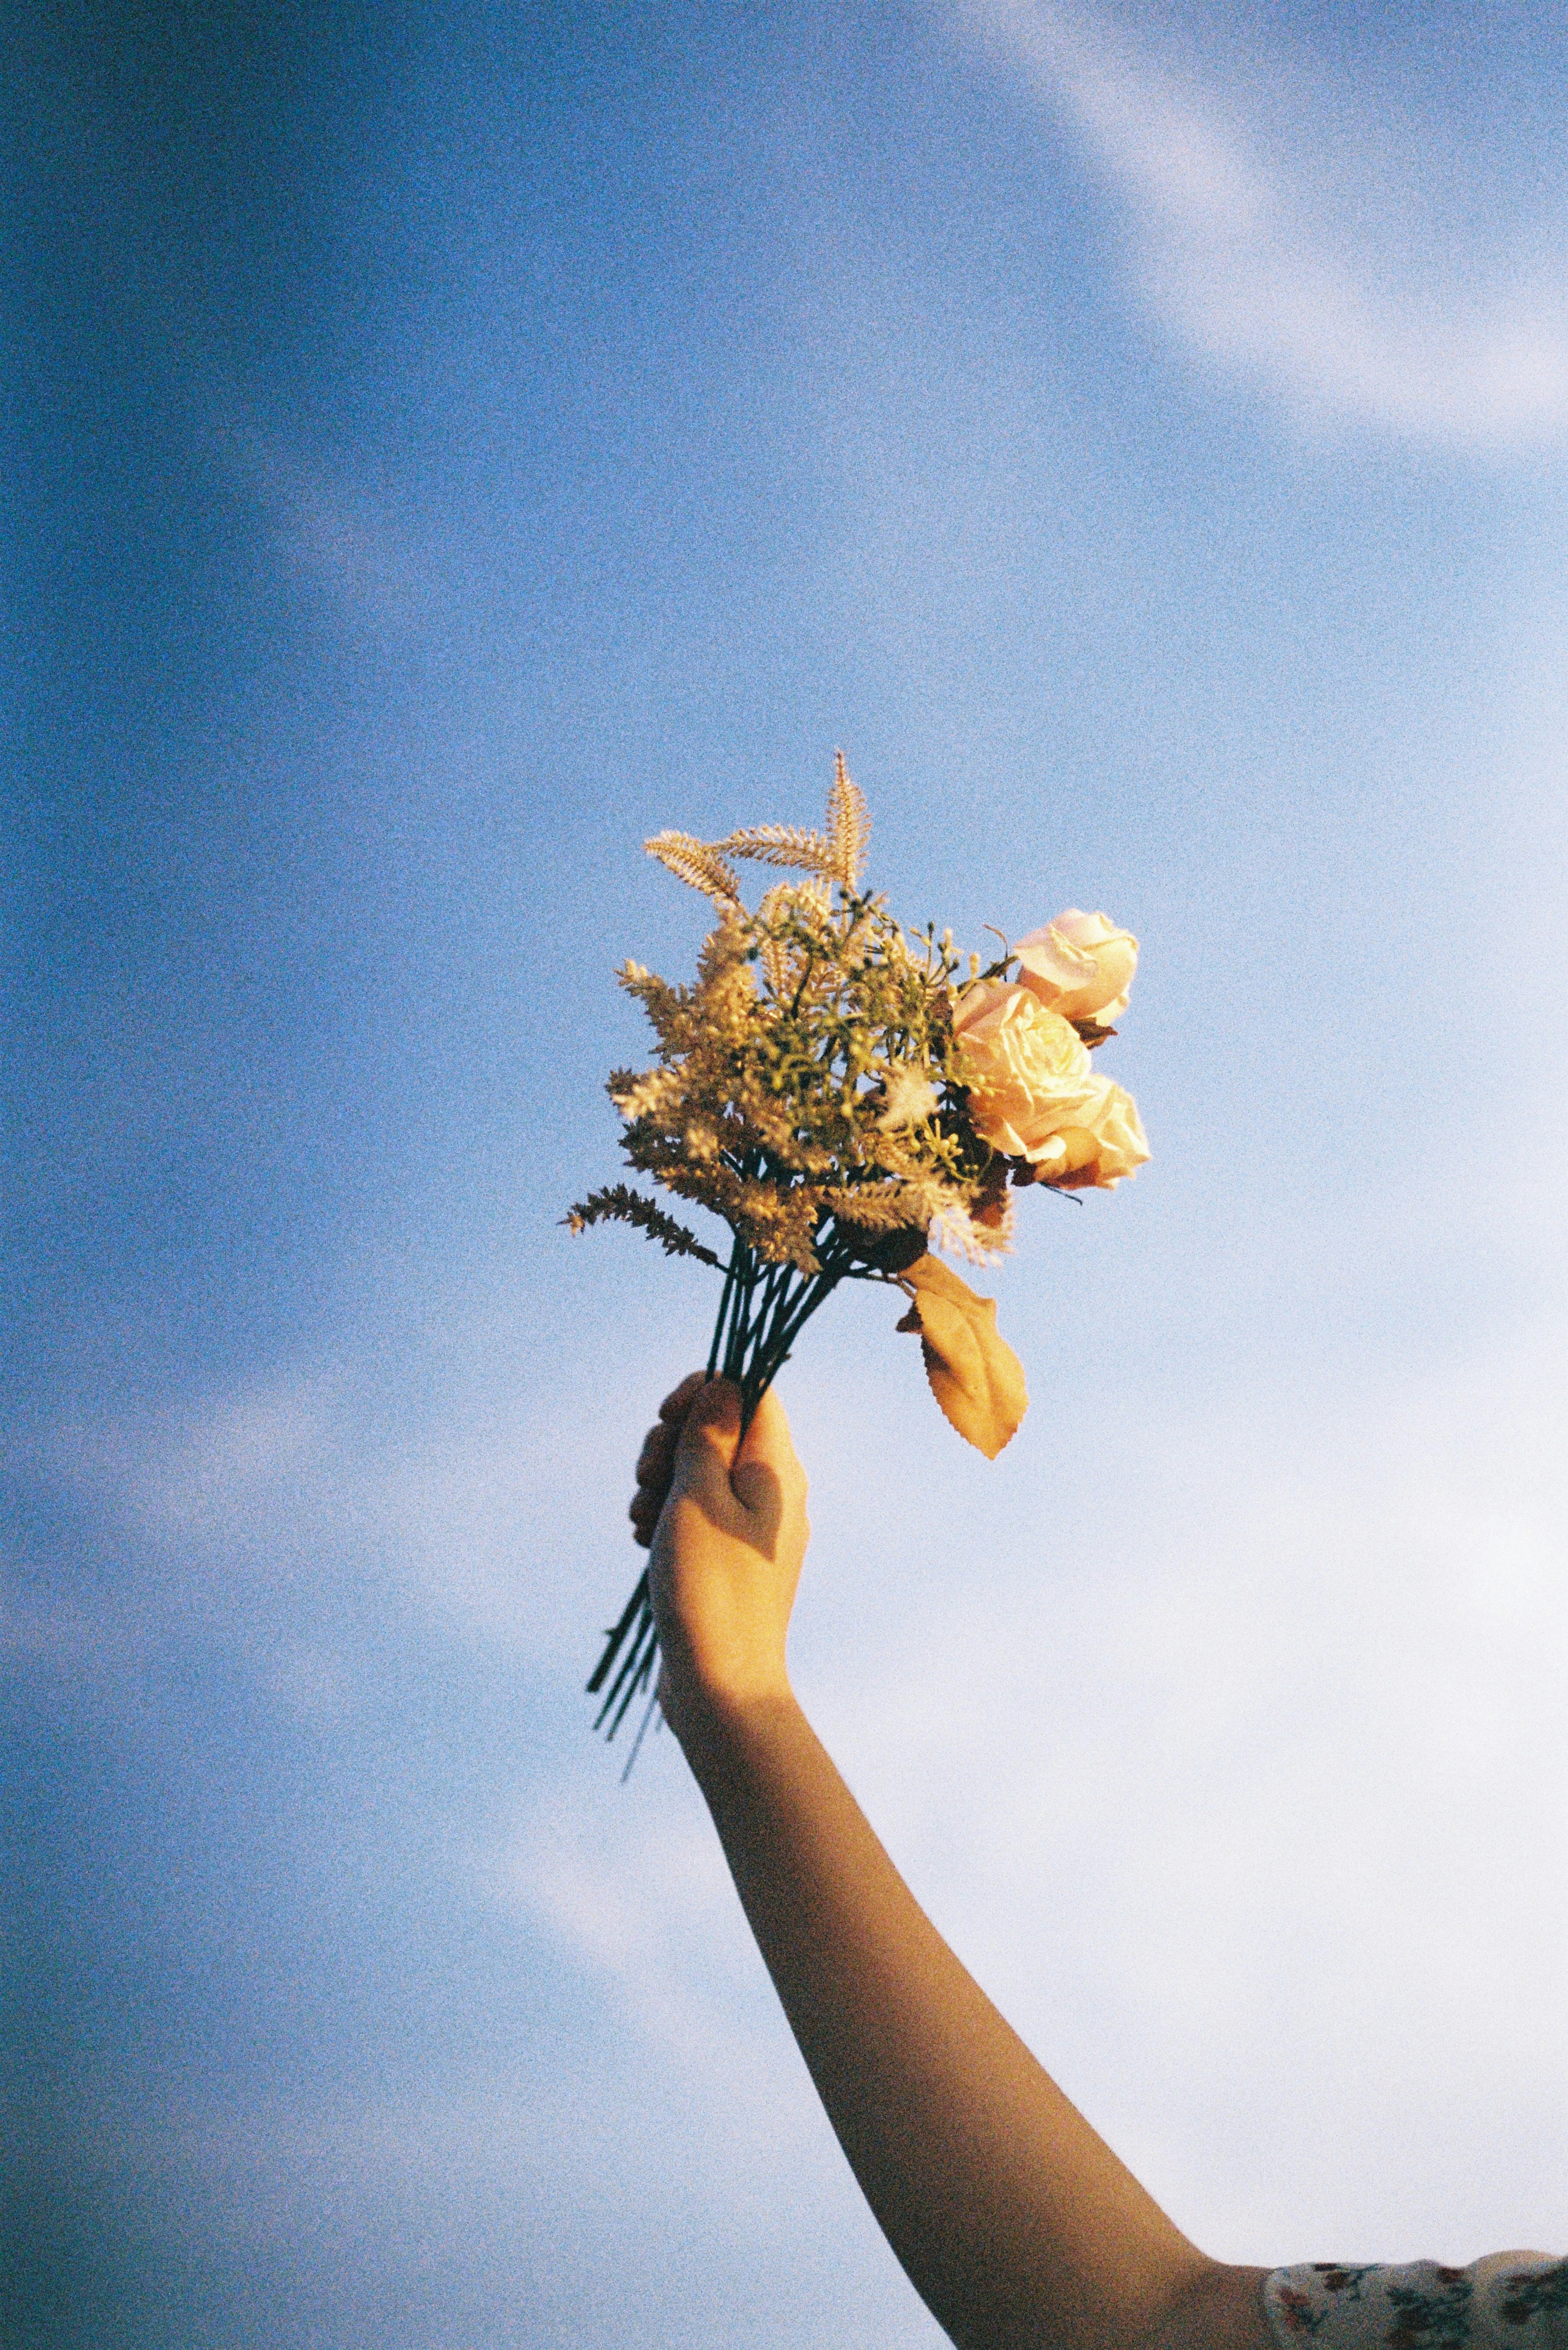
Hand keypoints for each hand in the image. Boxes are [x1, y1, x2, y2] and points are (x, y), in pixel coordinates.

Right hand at [629, 1376, 809, 1742]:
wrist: (721, 1683)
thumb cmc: (710, 1587)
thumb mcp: (699, 1496)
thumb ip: (708, 1434)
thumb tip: (723, 1386)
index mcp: (778, 1470)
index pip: (751, 1392)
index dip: (703, 1390)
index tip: (665, 1417)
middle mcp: (774, 1493)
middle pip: (718, 1429)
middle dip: (670, 1442)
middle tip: (647, 1478)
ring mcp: (751, 1527)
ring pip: (699, 1472)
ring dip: (660, 1482)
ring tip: (642, 1518)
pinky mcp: (728, 1557)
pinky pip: (695, 1513)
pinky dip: (665, 1516)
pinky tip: (644, 1540)